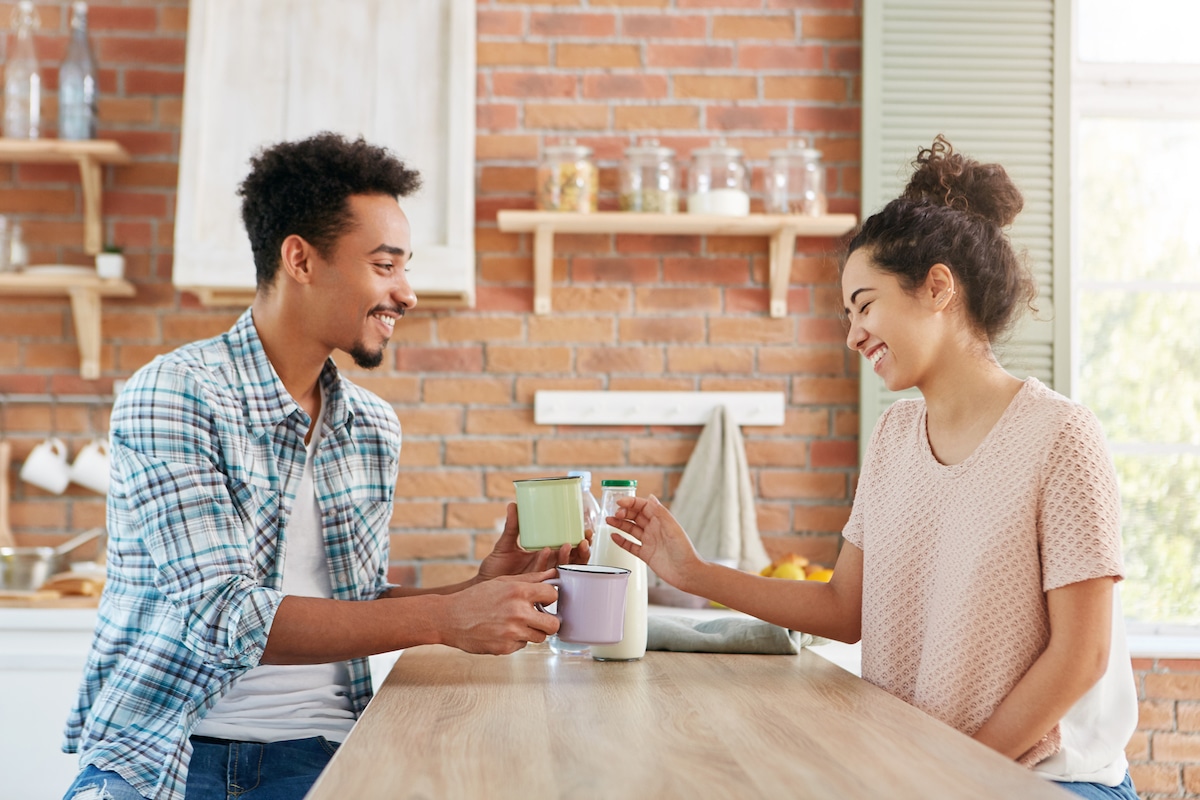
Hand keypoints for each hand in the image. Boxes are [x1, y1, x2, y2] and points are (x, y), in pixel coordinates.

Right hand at [442, 570, 560, 654]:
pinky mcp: (505, 648)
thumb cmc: (475, 598)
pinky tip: (502, 632)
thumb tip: (553, 575)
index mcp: (519, 592)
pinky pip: (523, 645)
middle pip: (554, 624)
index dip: (550, 598)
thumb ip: (530, 579)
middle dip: (549, 621)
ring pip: (540, 637)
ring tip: (516, 624)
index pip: (553, 595)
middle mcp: (518, 612)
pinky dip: (516, 640)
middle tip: (539, 618)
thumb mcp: (502, 582)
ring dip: (532, 632)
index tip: (544, 600)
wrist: (449, 618)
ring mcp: (512, 632)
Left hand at [477, 502, 591, 580]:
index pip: (568, 547)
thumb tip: (513, 504)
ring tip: (568, 545)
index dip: (580, 540)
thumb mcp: (505, 544)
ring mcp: (540, 576)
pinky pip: (544, 575)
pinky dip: (546, 562)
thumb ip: (512, 526)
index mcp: (545, 555)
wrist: (483, 585)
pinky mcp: (532, 585)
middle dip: (582, 551)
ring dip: (568, 557)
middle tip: (584, 539)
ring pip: (563, 569)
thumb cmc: (495, 567)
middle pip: (572, 560)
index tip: (585, 529)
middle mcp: (546, 567)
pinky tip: (545, 551)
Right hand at [606, 495, 702, 588]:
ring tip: (608, 520)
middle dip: (624, 513)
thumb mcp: (672, 528)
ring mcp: (649, 541)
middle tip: (615, 514)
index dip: (631, 503)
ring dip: (620, 524)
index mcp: (661, 520)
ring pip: (631, 530)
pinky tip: (613, 536)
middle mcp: (654, 529)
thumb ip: (660, 513)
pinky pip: (630, 546)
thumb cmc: (684, 550)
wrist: (687, 573)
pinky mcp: (646, 554)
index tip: (619, 502)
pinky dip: (621, 541)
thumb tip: (650, 497)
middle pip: (635, 517)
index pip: (643, 507)